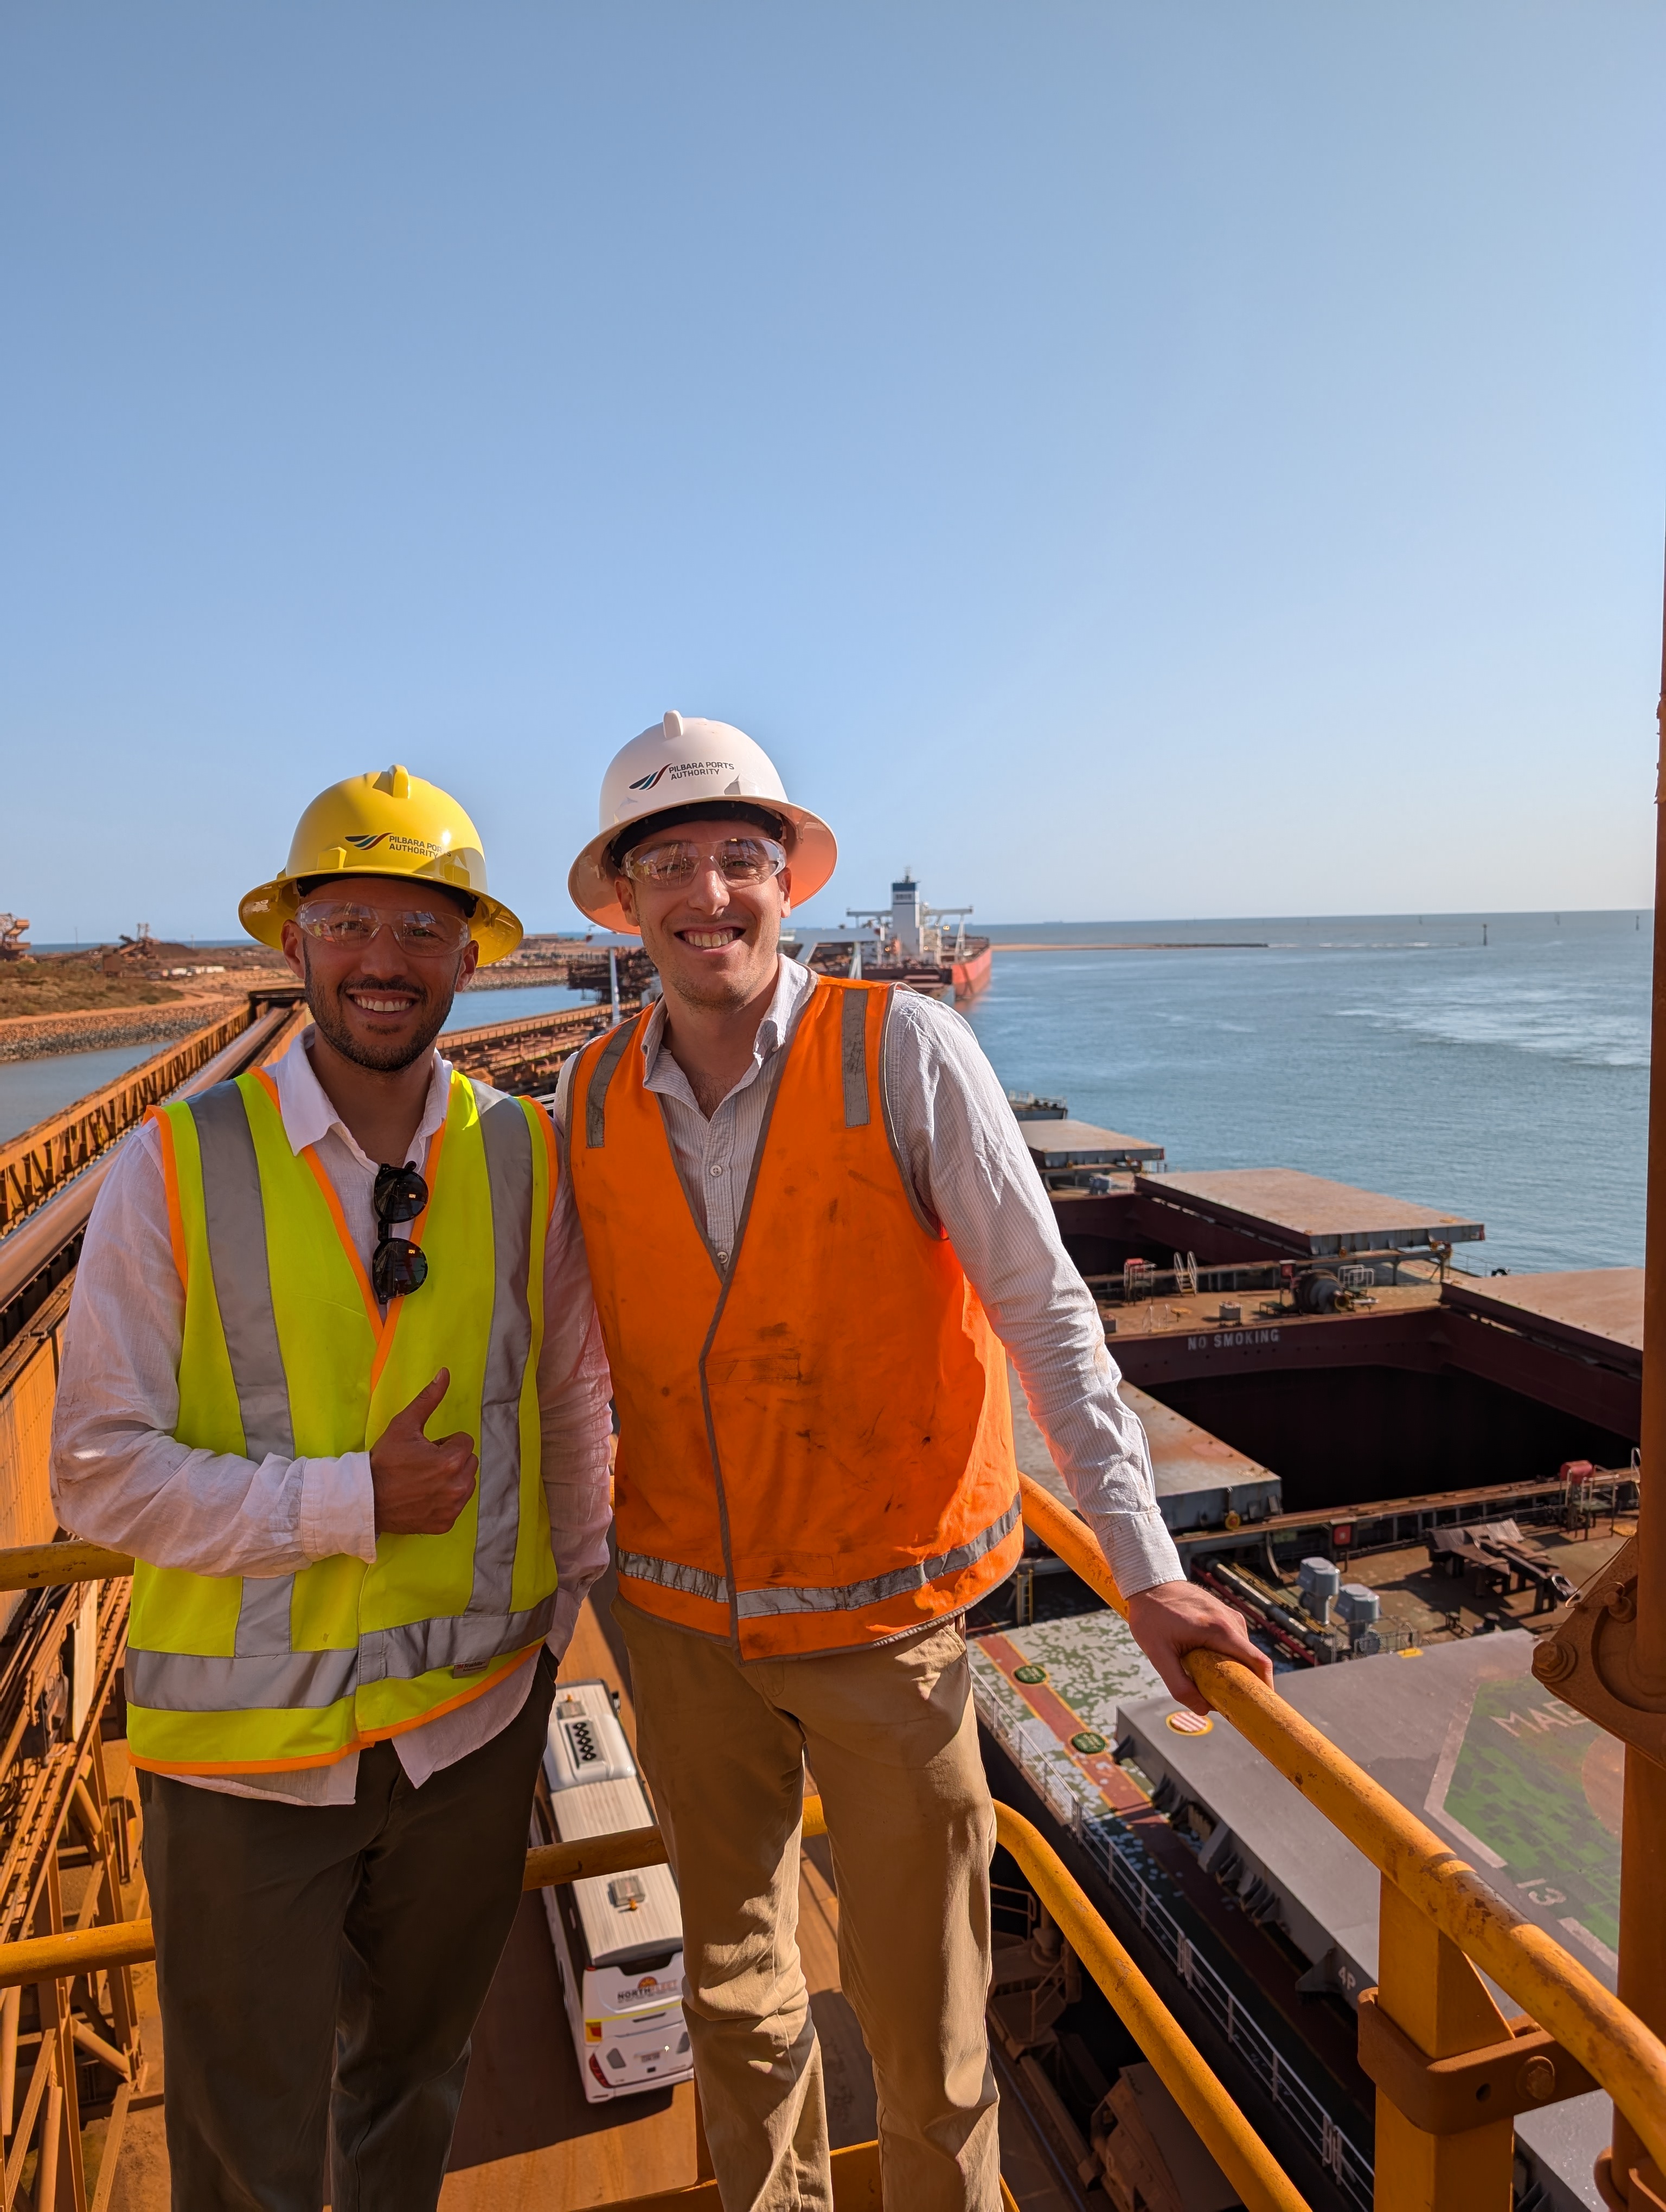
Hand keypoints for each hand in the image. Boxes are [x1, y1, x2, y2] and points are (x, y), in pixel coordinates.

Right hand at [370, 1371, 477, 1535]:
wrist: (365, 1499)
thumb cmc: (384, 1461)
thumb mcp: (404, 1425)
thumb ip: (428, 1399)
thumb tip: (445, 1373)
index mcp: (451, 1461)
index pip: (464, 1441)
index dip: (444, 1443)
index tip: (424, 1450)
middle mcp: (457, 1487)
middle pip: (468, 1462)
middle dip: (450, 1459)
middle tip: (422, 1464)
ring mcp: (451, 1508)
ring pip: (465, 1483)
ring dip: (451, 1479)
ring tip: (423, 1480)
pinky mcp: (444, 1523)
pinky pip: (456, 1505)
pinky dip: (444, 1501)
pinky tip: (423, 1497)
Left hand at [1126, 1580, 1274, 1715]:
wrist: (1149, 1583)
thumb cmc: (1151, 1617)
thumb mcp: (1158, 1654)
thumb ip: (1179, 1685)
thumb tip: (1203, 1709)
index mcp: (1221, 1630)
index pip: (1259, 1662)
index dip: (1265, 1687)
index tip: (1261, 1707)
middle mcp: (1232, 1621)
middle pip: (1252, 1661)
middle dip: (1245, 1684)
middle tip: (1227, 1702)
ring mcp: (1230, 1615)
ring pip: (1242, 1652)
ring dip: (1233, 1669)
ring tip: (1209, 1680)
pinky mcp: (1224, 1613)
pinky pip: (1234, 1641)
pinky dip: (1227, 1656)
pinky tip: (1205, 1662)